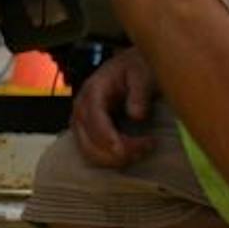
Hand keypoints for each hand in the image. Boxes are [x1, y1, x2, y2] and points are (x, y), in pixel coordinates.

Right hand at [70, 48, 158, 168]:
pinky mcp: (87, 132)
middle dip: (115, 152)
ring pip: (88, 151)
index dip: (105, 135)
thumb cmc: (137, 69)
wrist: (131, 67)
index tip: (123, 149)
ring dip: (114, 159)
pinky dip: (110, 160)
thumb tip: (136, 115)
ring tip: (143, 151)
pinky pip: (92, 153)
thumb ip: (139, 93)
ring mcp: (82, 122)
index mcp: (93, 89)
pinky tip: (132, 155)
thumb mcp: (142, 74)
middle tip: (146, 147)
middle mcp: (82, 107)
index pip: (93, 116)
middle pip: (87, 138)